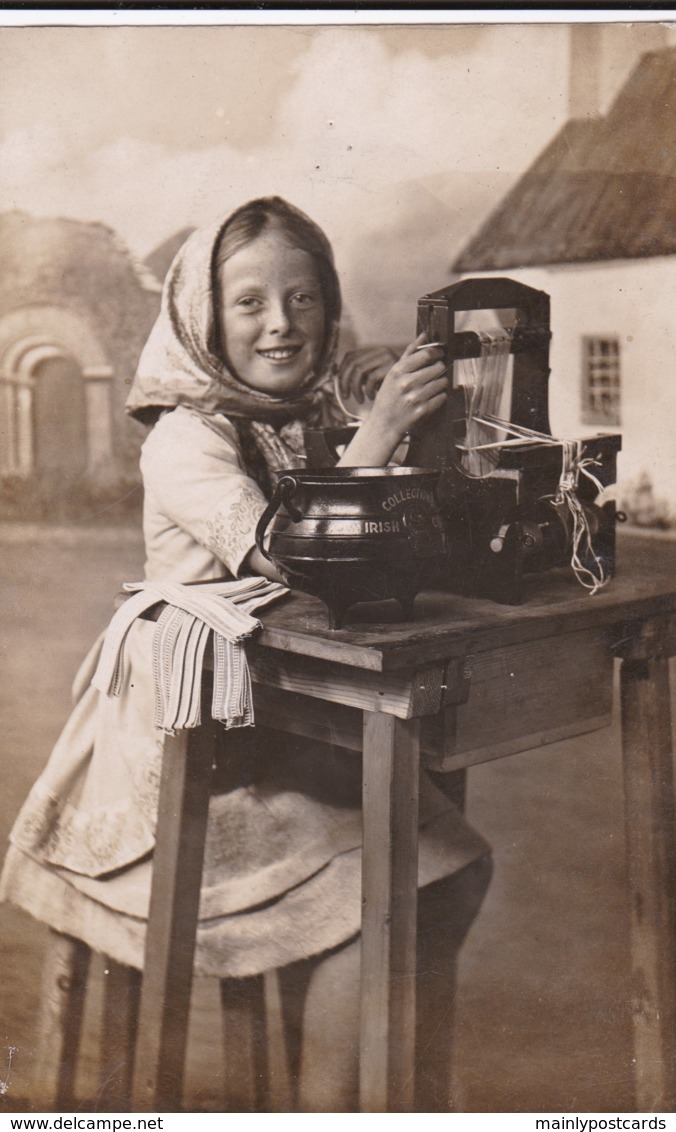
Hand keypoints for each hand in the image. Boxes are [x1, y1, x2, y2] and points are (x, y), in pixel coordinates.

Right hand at [336, 335, 445, 467]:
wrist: (384, 425)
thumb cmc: (388, 397)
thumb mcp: (393, 373)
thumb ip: (409, 353)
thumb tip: (424, 336)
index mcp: (399, 371)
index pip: (427, 354)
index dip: (437, 352)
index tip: (440, 354)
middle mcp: (408, 383)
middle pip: (438, 367)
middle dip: (439, 368)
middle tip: (434, 373)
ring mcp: (416, 397)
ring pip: (442, 382)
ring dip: (440, 383)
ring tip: (431, 387)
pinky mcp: (424, 410)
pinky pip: (442, 397)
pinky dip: (439, 396)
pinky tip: (430, 398)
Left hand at [337, 345, 401, 403]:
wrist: (417, 391)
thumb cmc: (394, 390)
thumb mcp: (377, 379)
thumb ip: (363, 376)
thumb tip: (334, 379)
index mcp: (376, 351)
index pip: (350, 356)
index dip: (342, 372)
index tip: (342, 387)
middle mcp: (381, 351)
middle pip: (353, 363)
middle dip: (345, 381)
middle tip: (346, 396)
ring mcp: (388, 358)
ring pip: (360, 370)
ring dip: (356, 387)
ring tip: (360, 399)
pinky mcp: (392, 368)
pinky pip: (371, 378)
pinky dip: (368, 390)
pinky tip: (371, 397)